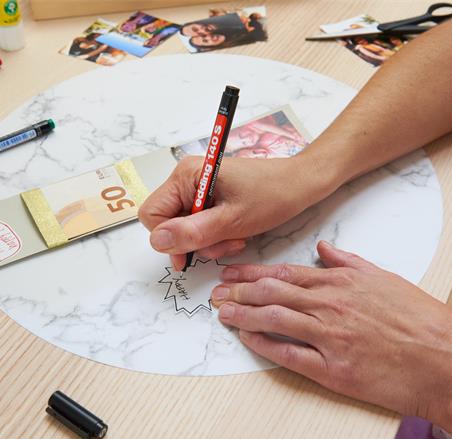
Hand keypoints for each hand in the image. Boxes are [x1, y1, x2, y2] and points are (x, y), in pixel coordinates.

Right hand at [138, 152, 335, 269]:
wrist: (300, 184)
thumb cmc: (272, 195)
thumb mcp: (232, 220)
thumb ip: (193, 232)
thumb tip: (158, 241)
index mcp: (186, 175)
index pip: (152, 214)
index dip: (168, 238)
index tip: (195, 249)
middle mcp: (186, 179)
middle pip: (167, 222)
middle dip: (193, 240)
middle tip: (223, 242)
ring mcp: (197, 188)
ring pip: (184, 227)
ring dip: (207, 241)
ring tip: (234, 237)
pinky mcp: (208, 197)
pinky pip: (198, 224)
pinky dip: (214, 235)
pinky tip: (235, 233)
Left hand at [212, 241, 451, 438]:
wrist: (446, 361)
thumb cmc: (420, 319)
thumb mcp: (385, 279)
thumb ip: (349, 262)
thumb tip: (323, 248)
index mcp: (341, 283)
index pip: (284, 274)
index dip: (252, 273)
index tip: (231, 273)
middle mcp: (330, 306)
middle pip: (272, 295)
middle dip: (239, 291)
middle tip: (216, 292)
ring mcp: (330, 338)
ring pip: (274, 320)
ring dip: (243, 314)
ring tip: (221, 312)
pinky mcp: (334, 369)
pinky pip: (289, 354)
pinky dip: (263, 345)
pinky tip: (246, 338)